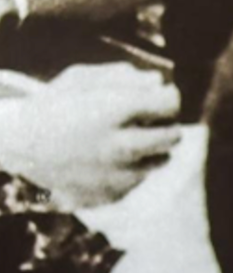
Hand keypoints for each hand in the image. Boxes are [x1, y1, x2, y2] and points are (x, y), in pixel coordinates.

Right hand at [0, 63, 181, 208]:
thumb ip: (123, 77)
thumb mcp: (81, 79)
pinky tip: (107, 158)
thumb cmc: (54, 106)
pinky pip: (140, 178)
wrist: (19, 146)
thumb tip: (159, 83)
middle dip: (167, 124)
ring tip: (126, 138)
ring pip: (162, 160)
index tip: (161, 96)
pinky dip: (132, 167)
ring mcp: (118, 176)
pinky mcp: (114, 194)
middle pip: (174, 136)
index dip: (168, 97)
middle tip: (151, 119)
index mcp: (112, 113)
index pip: (170, 104)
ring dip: (152, 148)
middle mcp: (119, 147)